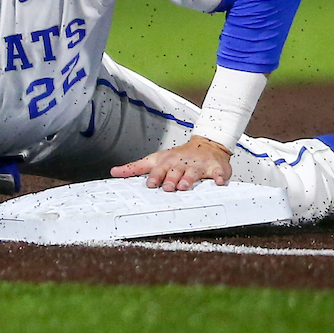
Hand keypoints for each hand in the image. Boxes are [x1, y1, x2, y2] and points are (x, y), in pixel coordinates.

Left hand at [111, 136, 232, 191]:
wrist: (206, 144)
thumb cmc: (178, 157)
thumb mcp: (154, 159)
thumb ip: (134, 167)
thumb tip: (114, 172)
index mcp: (166, 162)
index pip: (158, 169)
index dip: (154, 177)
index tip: (150, 185)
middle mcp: (181, 163)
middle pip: (174, 172)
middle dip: (170, 179)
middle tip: (168, 188)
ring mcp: (198, 165)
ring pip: (193, 173)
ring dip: (189, 179)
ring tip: (185, 186)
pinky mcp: (215, 168)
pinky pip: (218, 173)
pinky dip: (219, 178)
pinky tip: (219, 182)